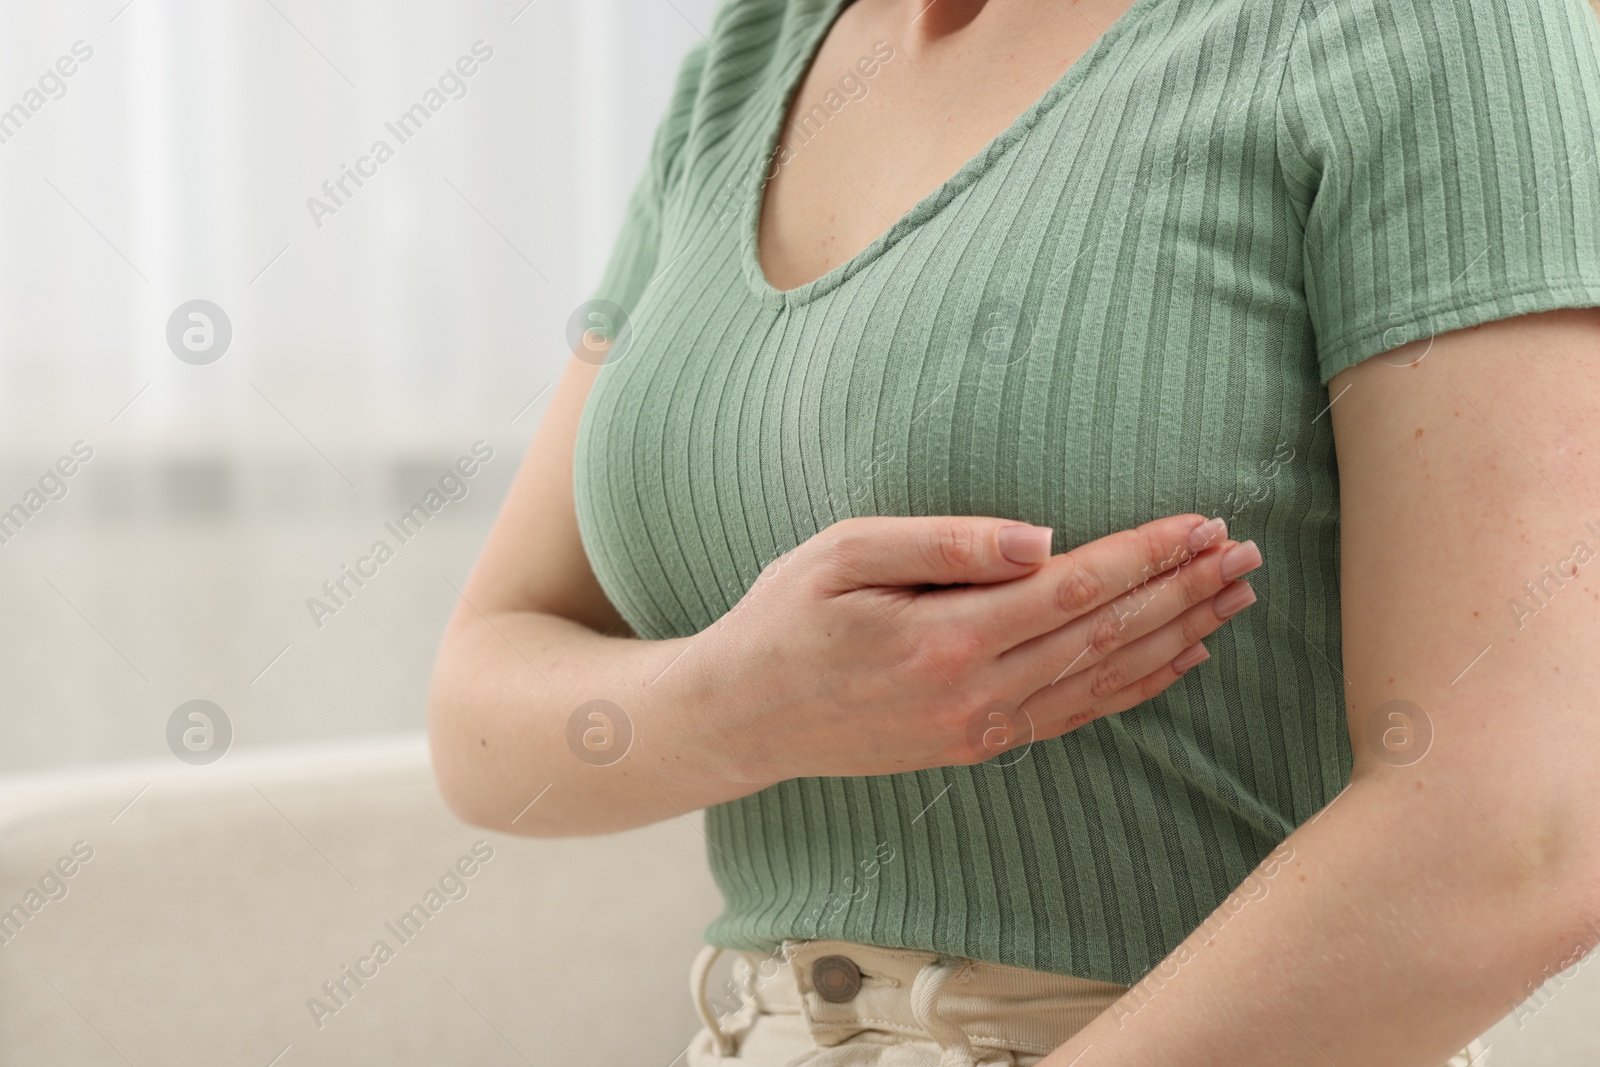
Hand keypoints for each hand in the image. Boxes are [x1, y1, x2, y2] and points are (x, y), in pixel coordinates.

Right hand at [680, 513, 1261, 785]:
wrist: (745, 717)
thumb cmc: (785, 619)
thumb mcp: (842, 555)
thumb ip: (944, 545)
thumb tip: (1041, 538)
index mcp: (948, 639)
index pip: (1075, 589)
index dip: (1146, 555)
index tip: (1201, 524)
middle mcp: (977, 695)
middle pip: (1107, 636)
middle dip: (1183, 591)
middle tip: (1245, 554)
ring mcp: (981, 729)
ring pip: (1105, 680)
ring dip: (1177, 637)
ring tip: (1234, 600)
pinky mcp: (978, 745)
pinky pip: (1077, 716)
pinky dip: (1136, 689)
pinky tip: (1178, 663)